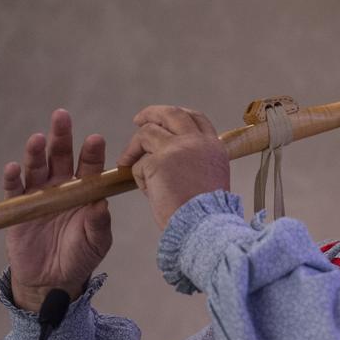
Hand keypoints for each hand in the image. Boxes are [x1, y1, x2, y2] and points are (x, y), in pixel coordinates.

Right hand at [3, 109, 112, 309]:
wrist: (53, 279)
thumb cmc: (81, 256)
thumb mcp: (97, 241)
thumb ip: (99, 222)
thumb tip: (101, 204)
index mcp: (85, 190)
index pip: (89, 166)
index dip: (92, 152)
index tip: (95, 139)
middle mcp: (61, 186)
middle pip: (60, 156)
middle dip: (61, 137)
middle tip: (62, 116)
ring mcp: (38, 194)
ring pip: (36, 167)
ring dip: (36, 153)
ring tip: (37, 139)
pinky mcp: (18, 207)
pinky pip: (14, 189)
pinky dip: (12, 178)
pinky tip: (13, 168)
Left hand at [117, 105, 229, 229]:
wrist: (204, 226)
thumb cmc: (207, 211)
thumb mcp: (212, 175)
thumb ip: (197, 159)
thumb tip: (174, 153)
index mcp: (213, 145)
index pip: (195, 118)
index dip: (178, 115)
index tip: (164, 119)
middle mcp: (196, 142)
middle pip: (171, 114)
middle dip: (151, 113)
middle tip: (139, 120)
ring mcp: (176, 149)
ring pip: (147, 133)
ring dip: (133, 147)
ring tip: (126, 161)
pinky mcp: (157, 162)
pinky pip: (138, 163)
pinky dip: (138, 177)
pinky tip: (150, 192)